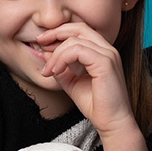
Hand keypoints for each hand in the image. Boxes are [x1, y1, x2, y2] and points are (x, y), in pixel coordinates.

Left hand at [38, 22, 151, 150]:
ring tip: (48, 70)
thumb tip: (45, 53)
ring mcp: (108, 54)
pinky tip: (55, 71)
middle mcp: (107, 49)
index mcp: (102, 52)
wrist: (111, 122)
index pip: (79, 31)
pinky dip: (62, 58)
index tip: (42, 43)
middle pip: (78, 28)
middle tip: (39, 42)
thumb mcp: (71, 83)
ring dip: (55, 53)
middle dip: (55, 33)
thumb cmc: (96, 105)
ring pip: (75, 40)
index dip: (59, 33)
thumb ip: (60, 67)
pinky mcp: (105, 63)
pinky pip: (78, 50)